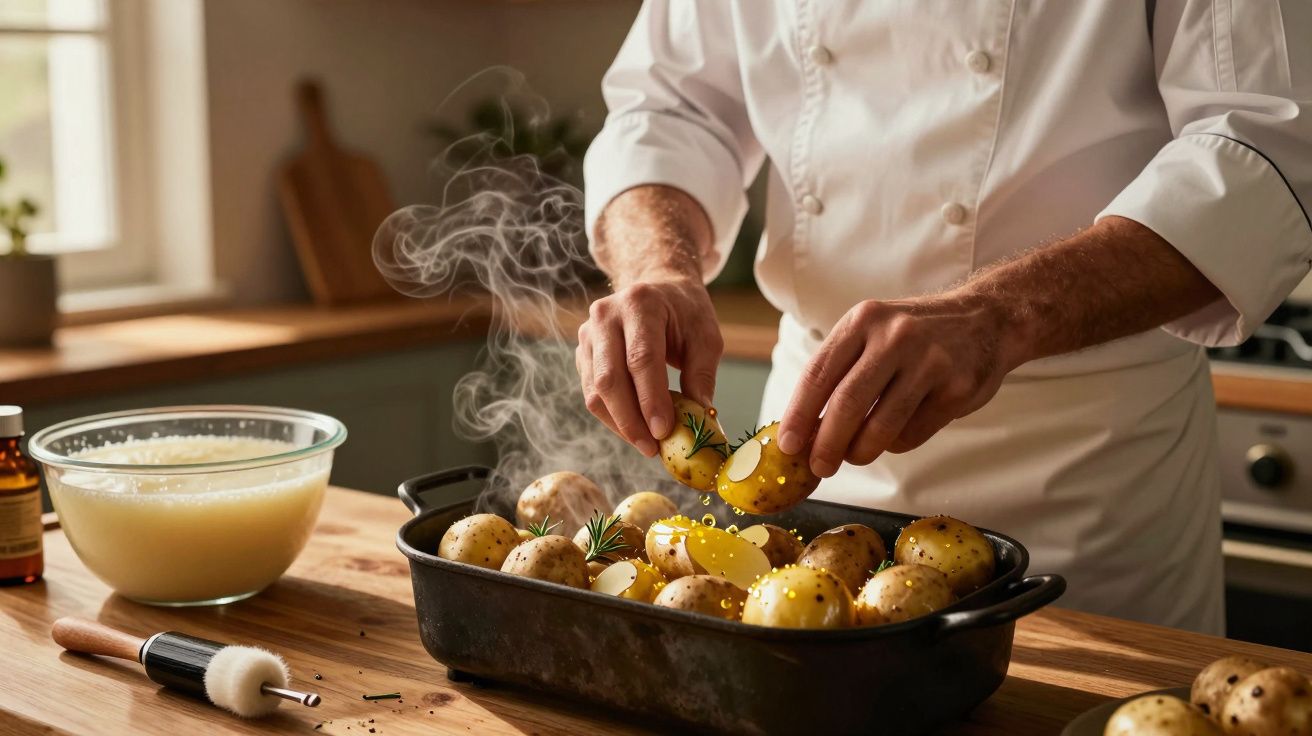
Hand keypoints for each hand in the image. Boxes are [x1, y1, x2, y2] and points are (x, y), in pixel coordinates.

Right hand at [576, 277, 723, 456]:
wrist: (657, 288)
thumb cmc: (685, 313)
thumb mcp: (706, 336)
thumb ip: (702, 375)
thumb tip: (699, 418)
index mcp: (640, 303)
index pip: (641, 358)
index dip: (650, 399)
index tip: (663, 432)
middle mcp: (606, 315)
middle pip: (610, 378)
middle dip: (630, 420)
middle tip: (652, 448)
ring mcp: (588, 333)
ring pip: (595, 390)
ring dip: (619, 424)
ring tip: (646, 444)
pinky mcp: (583, 352)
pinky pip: (591, 392)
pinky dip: (612, 416)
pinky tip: (634, 429)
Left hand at [776, 293, 1023, 476]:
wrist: (986, 319)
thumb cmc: (913, 336)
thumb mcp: (872, 333)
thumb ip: (839, 373)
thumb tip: (804, 430)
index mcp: (863, 320)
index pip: (819, 373)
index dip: (799, 414)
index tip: (788, 446)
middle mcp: (895, 336)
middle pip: (847, 403)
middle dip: (827, 444)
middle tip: (819, 466)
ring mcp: (930, 361)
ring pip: (882, 426)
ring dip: (861, 451)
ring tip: (855, 456)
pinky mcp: (957, 388)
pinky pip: (913, 433)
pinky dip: (895, 444)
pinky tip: (895, 434)